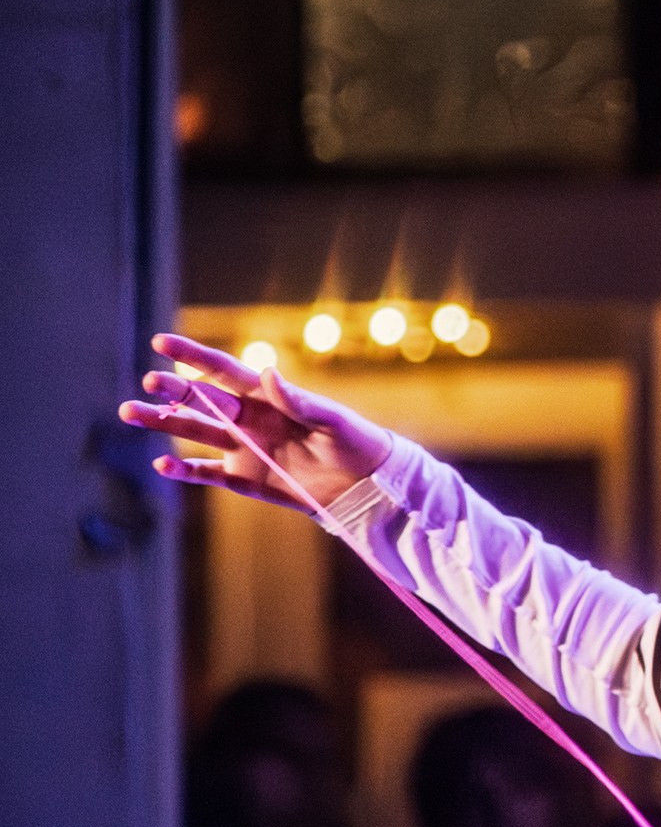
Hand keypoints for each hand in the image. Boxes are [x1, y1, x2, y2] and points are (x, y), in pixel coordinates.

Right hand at [118, 333, 391, 511]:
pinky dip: (185, 470)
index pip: (223, 372)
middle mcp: (250, 419)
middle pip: (201, 400)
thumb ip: (298, 399)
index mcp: (267, 397)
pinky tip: (162, 464)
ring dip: (164, 423)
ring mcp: (245, 449)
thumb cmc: (354, 441)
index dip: (193, 357)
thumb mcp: (331, 419)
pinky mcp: (246, 479)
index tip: (161, 342)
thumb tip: (265, 372)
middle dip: (173, 390)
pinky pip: (208, 473)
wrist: (364, 484)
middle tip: (148, 381)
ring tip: (132, 412)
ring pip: (195, 432)